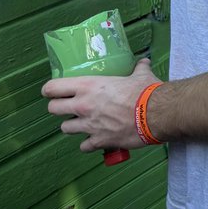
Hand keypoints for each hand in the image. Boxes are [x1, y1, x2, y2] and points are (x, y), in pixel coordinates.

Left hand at [43, 57, 161, 151]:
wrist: (157, 114)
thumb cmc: (147, 92)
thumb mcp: (141, 75)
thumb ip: (138, 68)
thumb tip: (143, 62)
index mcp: (89, 86)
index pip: (53, 88)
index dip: (50, 90)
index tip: (53, 91)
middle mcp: (83, 105)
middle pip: (53, 109)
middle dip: (58, 108)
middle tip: (68, 107)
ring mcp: (89, 125)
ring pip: (65, 128)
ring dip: (73, 126)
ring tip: (83, 124)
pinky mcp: (99, 141)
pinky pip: (84, 146)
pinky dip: (89, 144)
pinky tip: (96, 140)